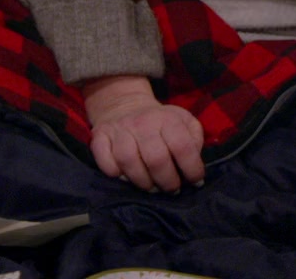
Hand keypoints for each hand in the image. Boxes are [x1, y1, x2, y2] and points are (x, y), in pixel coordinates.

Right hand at [82, 74, 205, 191]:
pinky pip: (106, 163)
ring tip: (152, 187)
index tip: (195, 182)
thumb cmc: (160, 120)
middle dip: (167, 181)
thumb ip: (194, 139)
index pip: (182, 147)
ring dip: (143, 182)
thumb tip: (195, 165)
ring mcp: (119, 130)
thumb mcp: (184, 121)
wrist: (124, 104)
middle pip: (156, 159)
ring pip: (129, 163)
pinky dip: (116, 175)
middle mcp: (143, 123)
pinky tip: (126, 177)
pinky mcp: (99, 138)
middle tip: (172, 190)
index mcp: (168, 119)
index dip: (191, 169)